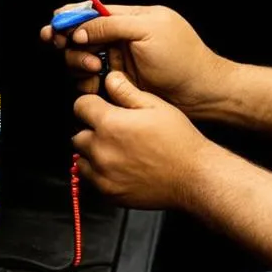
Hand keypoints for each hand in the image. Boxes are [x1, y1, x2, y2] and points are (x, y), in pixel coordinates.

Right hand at [41, 4, 231, 116]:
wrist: (200, 94)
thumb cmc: (184, 59)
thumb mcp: (149, 31)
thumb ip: (113, 25)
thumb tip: (81, 26)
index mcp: (131, 18)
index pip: (92, 11)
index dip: (70, 18)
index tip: (54, 27)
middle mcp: (122, 38)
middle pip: (82, 35)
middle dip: (71, 42)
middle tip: (73, 49)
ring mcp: (119, 61)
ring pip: (82, 58)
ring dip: (78, 63)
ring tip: (92, 69)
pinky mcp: (118, 83)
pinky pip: (91, 81)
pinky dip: (86, 83)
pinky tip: (94, 86)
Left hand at [73, 72, 214, 208]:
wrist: (192, 176)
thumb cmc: (178, 141)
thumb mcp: (155, 105)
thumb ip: (126, 91)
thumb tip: (110, 79)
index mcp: (110, 124)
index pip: (80, 106)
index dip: (91, 103)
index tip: (100, 106)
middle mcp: (102, 150)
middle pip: (78, 134)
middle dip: (91, 128)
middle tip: (113, 129)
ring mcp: (103, 174)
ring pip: (81, 158)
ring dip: (93, 152)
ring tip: (117, 149)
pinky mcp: (108, 193)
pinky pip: (91, 179)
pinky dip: (99, 171)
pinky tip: (120, 165)